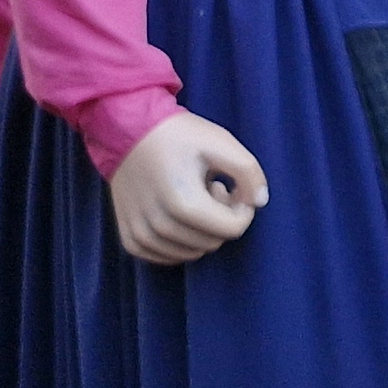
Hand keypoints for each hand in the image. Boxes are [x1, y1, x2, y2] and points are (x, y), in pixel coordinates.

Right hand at [107, 111, 268, 265]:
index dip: (241, 208)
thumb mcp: (221, 142)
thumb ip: (249, 172)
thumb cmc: (178, 135)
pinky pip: (168, 256)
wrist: (127, 130)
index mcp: (183, 204)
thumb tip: (259, 202)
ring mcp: (141, 236)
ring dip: (199, 229)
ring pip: (192, 252)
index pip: (233, 229)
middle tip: (209, 188)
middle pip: (213, 242)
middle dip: (220, 218)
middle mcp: (159, 227)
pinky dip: (179, 241)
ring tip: (190, 197)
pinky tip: (175, 212)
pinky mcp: (131, 240)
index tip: (228, 186)